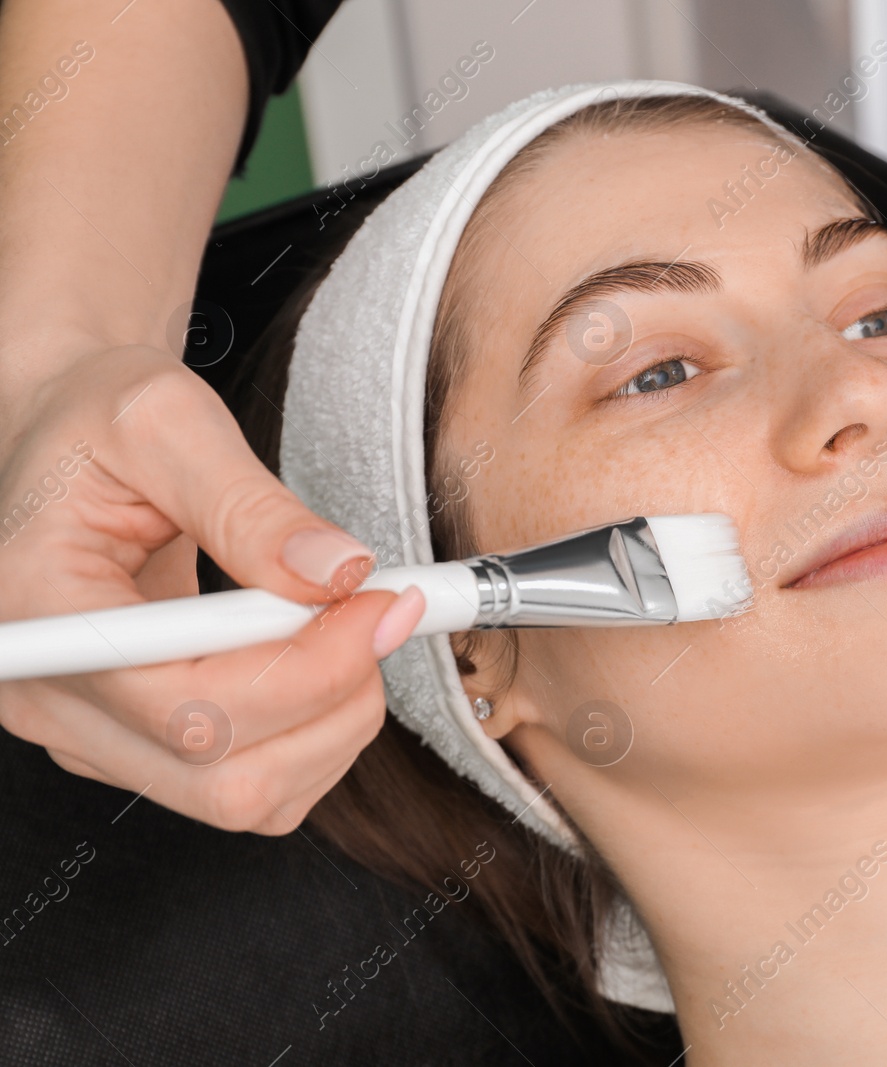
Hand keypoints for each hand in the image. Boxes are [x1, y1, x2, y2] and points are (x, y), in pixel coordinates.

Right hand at [0, 345, 424, 832]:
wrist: (64, 435)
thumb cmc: (96, 420)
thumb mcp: (167, 422)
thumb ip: (250, 503)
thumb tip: (337, 573)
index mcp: (41, 616)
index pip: (188, 706)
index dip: (307, 670)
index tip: (380, 603)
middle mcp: (55, 700)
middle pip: (225, 776)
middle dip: (336, 698)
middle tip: (378, 610)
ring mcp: (95, 735)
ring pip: (247, 798)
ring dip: (336, 723)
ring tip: (350, 625)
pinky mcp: (138, 746)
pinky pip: (252, 788)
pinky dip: (317, 737)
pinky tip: (324, 661)